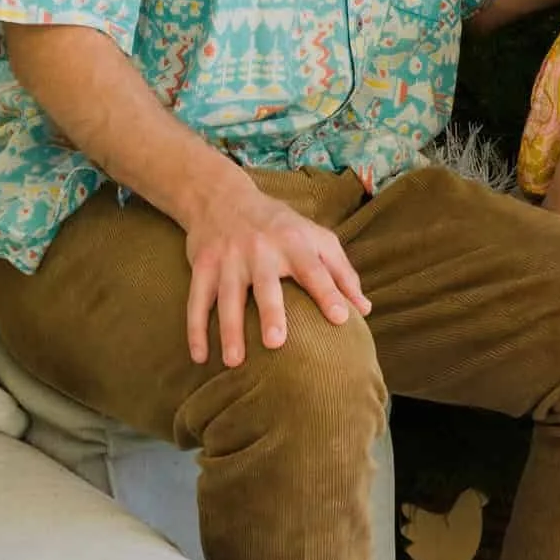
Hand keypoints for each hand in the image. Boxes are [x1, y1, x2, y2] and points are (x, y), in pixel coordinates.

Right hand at [182, 180, 370, 368]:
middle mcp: (260, 249)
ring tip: (235, 362)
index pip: (314, 269)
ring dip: (229, 330)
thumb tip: (365, 309)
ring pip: (227, 297)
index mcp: (293, 242)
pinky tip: (199, 357)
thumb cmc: (279, 224)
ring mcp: (229, 259)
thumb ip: (341, 272)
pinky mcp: (203, 266)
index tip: (340, 318)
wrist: (221, 196)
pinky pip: (196, 301)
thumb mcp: (315, 237)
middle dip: (270, 313)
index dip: (328, 292)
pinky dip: (195, 330)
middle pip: (266, 284)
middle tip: (276, 343)